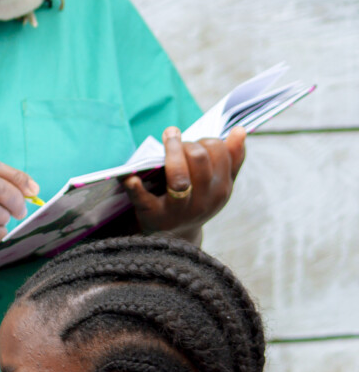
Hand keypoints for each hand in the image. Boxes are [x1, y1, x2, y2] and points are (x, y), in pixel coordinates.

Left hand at [125, 125, 245, 239]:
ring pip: (178, 176)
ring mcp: (178, 210)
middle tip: (173, 138)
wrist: (175, 242)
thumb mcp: (217, 186)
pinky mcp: (153, 216)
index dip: (205, 140)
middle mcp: (203, 201)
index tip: (193, 142)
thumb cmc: (194, 203)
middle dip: (186, 143)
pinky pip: (144, 200)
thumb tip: (240, 130)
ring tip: (166, 138)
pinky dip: (135, 188)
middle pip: (199, 159)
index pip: (219, 152)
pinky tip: (130, 177)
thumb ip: (231, 159)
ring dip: (170, 151)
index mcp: (221, 189)